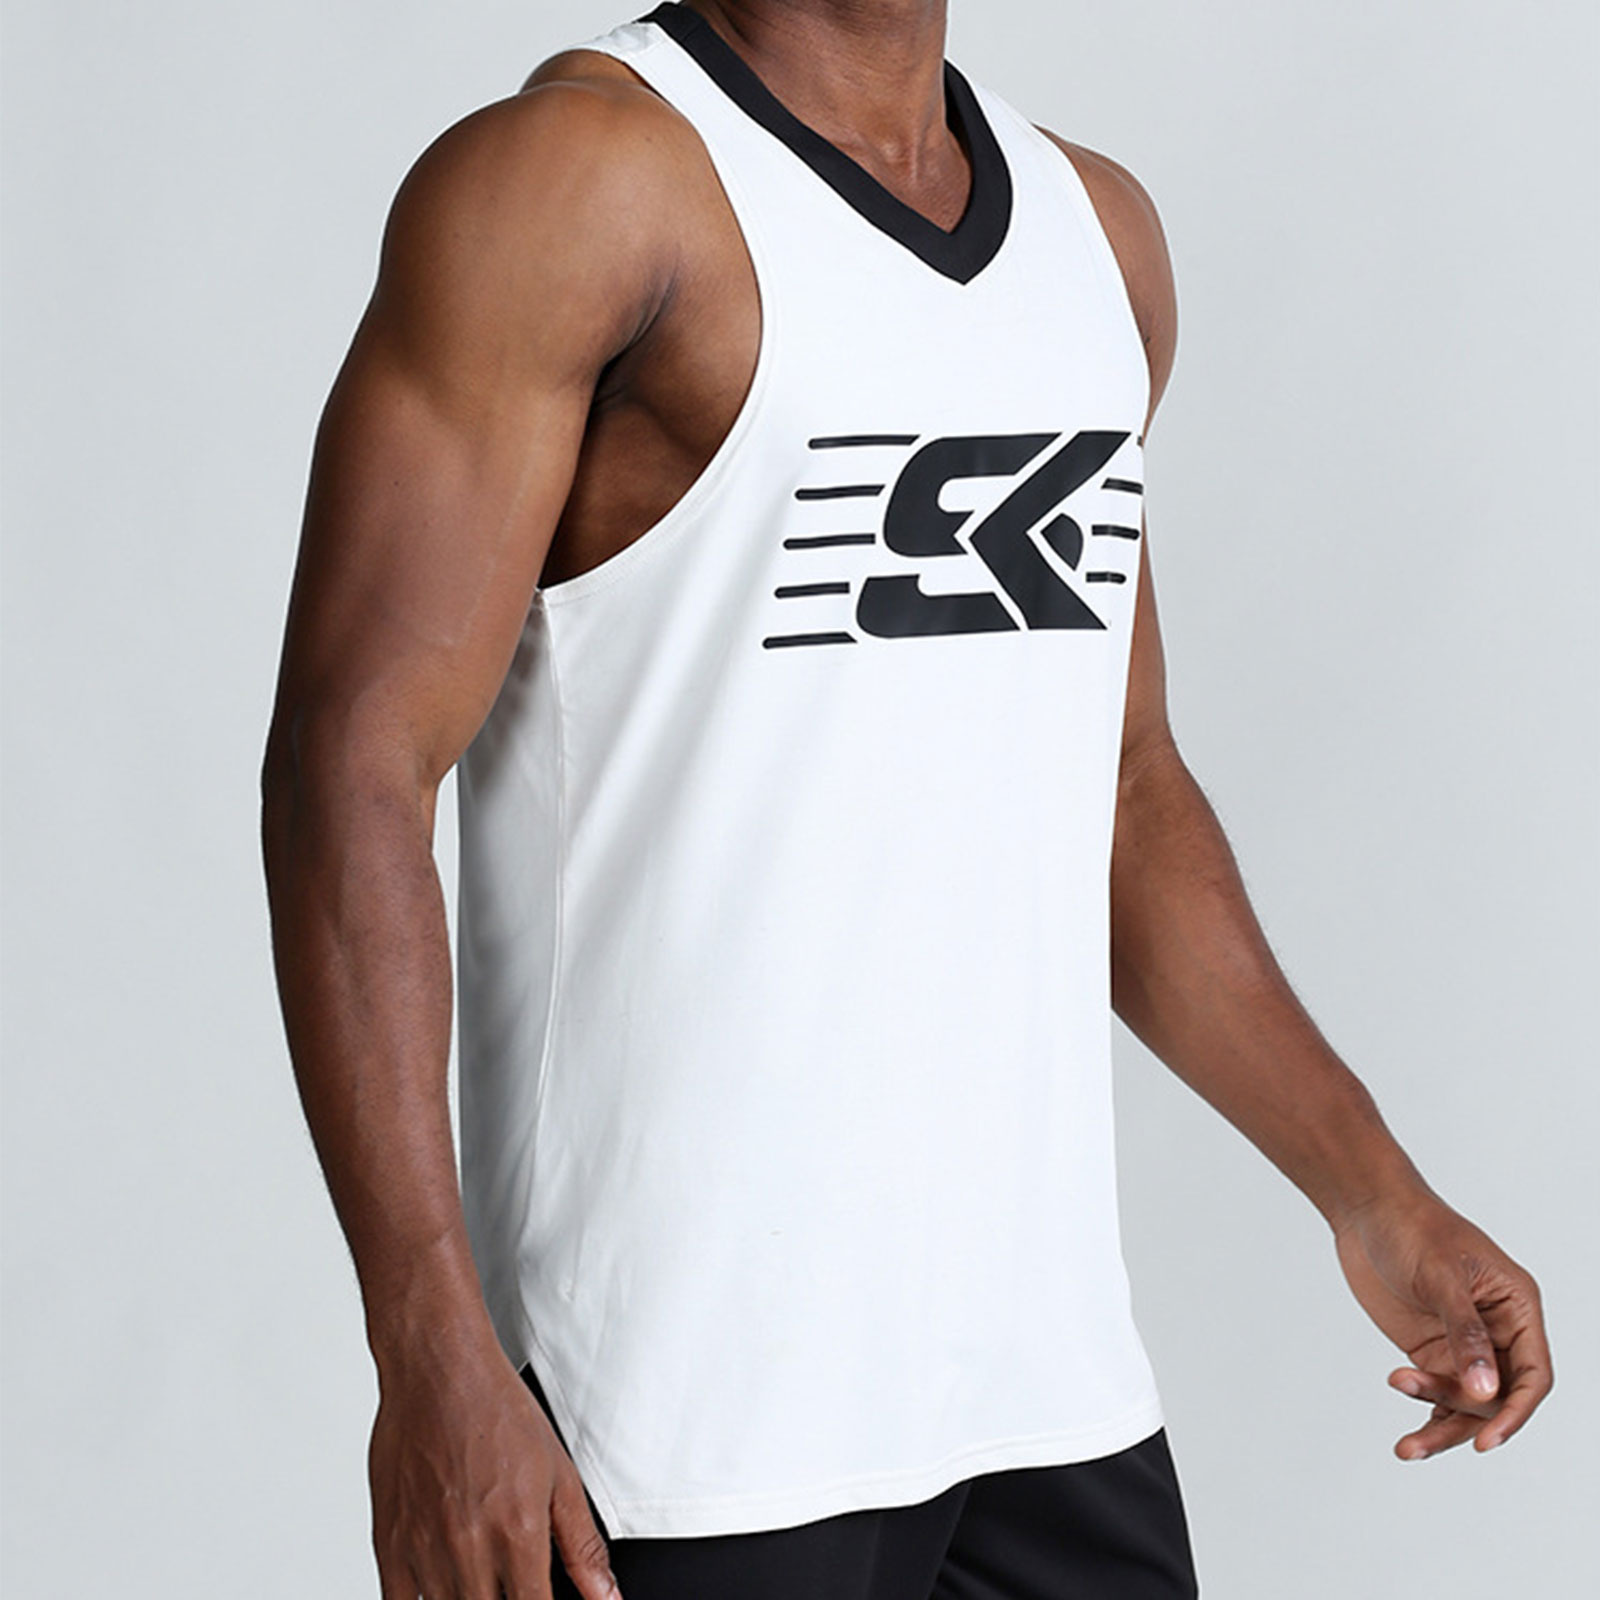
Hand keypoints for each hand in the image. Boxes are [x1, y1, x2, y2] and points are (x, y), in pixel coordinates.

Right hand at [369, 1342, 621, 1599]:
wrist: (439, 1370)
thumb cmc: (497, 1410)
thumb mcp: (560, 1474)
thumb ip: (582, 1546)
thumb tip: (607, 1597)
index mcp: (518, 1534)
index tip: (545, 1599)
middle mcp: (469, 1550)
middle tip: (513, 1581)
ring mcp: (424, 1551)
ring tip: (482, 1578)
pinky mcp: (388, 1545)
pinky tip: (442, 1585)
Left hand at [1331, 1188, 1552, 1460]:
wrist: (1365, 1209)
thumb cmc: (1411, 1226)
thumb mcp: (1440, 1277)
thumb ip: (1464, 1334)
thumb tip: (1486, 1392)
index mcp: (1516, 1308)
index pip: (1534, 1375)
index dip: (1516, 1413)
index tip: (1486, 1441)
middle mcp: (1498, 1332)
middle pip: (1499, 1398)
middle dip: (1462, 1412)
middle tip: (1411, 1386)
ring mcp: (1464, 1345)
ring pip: (1467, 1405)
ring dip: (1440, 1427)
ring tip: (1406, 1446)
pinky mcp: (1432, 1350)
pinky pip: (1440, 1396)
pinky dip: (1426, 1416)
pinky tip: (1408, 1439)